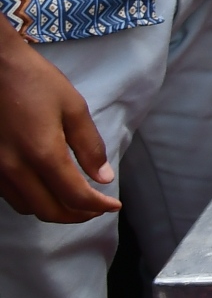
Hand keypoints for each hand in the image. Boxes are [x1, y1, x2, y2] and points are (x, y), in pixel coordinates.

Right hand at [0, 30, 116, 222]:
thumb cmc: (34, 81)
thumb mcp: (73, 107)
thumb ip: (89, 146)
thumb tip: (102, 177)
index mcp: (42, 154)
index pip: (74, 196)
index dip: (98, 206)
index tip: (115, 204)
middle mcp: (15, 169)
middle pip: (48, 211)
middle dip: (77, 216)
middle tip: (97, 208)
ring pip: (27, 207)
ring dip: (53, 210)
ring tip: (76, 201)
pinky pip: (10, 195)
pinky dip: (33, 199)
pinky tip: (47, 188)